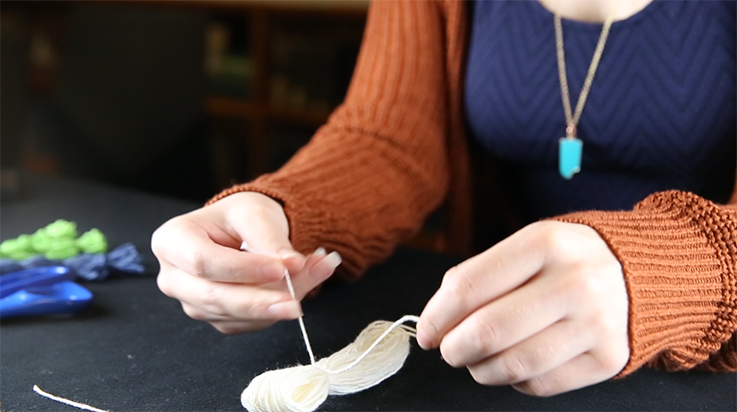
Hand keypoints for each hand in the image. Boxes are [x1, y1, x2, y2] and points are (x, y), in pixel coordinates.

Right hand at [152, 192, 341, 333]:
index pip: (203, 262)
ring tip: (317, 274)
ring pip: (236, 314)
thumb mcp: (255, 213)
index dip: (242, 270)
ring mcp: (193, 303)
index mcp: (172, 241)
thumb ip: (270, 239)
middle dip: (261, 300)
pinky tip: (302, 288)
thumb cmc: (239, 216)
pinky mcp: (216, 318)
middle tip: (299, 298)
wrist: (242, 230)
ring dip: (279, 302)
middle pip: (216, 297)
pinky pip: (248, 324)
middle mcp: (174, 277)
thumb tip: (293, 265)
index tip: (280, 269)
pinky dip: (277, 309)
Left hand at [416, 221, 628, 395]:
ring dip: (481, 369)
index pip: (468, 286)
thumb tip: (436, 322)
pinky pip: (541, 384)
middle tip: (450, 350)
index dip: (436, 316)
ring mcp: (595, 323)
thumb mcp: (530, 246)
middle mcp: (574, 282)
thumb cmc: (568, 260)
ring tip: (479, 359)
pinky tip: (517, 362)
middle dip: (455, 349)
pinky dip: (516, 380)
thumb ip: (482, 277)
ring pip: (513, 365)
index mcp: (545, 243)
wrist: (645, 273)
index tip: (426, 331)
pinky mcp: (608, 358)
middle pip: (487, 331)